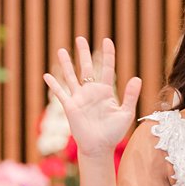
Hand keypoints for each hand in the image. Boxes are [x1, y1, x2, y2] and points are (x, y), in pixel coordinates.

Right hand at [43, 36, 142, 159]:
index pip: (107, 69)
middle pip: (87, 68)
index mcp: (106, 92)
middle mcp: (91, 92)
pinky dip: (54, 84)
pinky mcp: (70, 107)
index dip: (108, 55)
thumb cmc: (113, 132)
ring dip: (67, 64)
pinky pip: (60, 93)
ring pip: (71, 76)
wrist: (99, 147)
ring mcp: (79, 98)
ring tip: (62, 50)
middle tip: (80, 38)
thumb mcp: (125, 113)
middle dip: (83, 53)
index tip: (107, 40)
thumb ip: (131, 96)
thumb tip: (137, 77)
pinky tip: (47, 75)